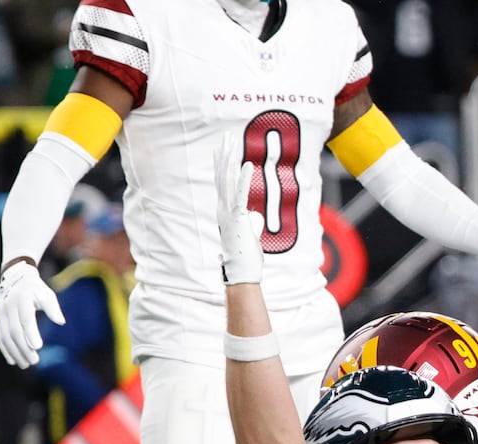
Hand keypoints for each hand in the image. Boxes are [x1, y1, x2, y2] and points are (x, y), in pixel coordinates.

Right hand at [0, 259, 64, 368]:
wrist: (15, 279)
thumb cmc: (36, 290)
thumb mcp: (47, 294)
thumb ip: (53, 308)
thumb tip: (61, 321)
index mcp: (23, 299)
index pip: (26, 318)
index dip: (31, 333)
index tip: (38, 347)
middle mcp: (9, 307)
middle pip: (15, 331)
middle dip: (23, 347)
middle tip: (34, 361)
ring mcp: (1, 313)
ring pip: (5, 336)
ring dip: (14, 352)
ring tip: (25, 365)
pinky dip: (5, 349)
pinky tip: (12, 361)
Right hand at [214, 135, 263, 285]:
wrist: (242, 272)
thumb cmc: (246, 256)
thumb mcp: (249, 234)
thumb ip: (251, 221)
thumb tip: (255, 214)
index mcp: (225, 211)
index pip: (222, 183)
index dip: (222, 164)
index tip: (222, 148)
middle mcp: (223, 208)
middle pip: (222, 176)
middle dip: (224, 154)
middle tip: (226, 136)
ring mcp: (229, 212)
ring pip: (228, 180)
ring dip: (231, 160)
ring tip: (232, 142)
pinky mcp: (238, 217)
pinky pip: (242, 194)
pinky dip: (245, 179)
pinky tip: (247, 164)